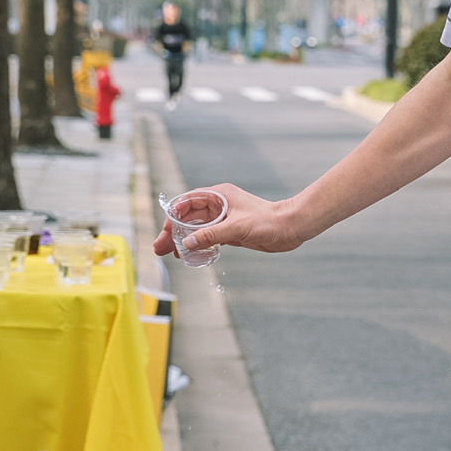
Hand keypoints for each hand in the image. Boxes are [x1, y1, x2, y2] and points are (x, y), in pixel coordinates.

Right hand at [152, 182, 302, 260]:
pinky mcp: (231, 230)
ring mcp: (225, 218)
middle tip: (160, 248)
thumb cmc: (268, 221)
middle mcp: (219, 204)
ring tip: (171, 254)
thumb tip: (187, 244)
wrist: (290, 228)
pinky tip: (190, 254)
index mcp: (219, 195)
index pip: (187, 202)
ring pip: (197, 228)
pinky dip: (198, 244)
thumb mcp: (237, 228)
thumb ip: (211, 235)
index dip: (174, 216)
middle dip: (174, 231)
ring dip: (184, 240)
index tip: (166, 232)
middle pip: (189, 217)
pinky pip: (208, 236)